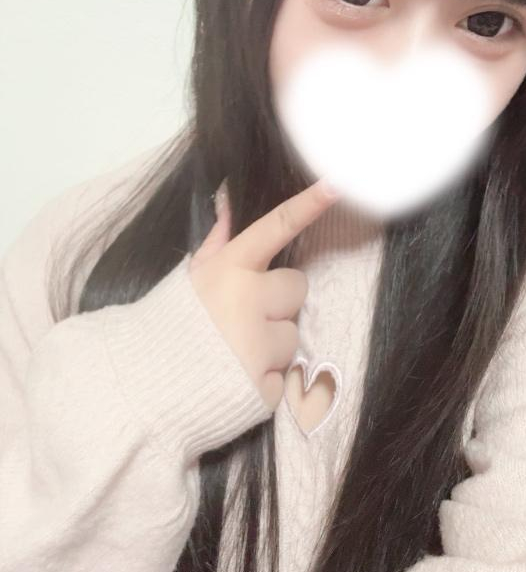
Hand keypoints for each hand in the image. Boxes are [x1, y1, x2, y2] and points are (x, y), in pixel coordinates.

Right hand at [189, 178, 338, 409]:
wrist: (144, 386)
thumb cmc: (171, 324)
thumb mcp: (191, 277)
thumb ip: (219, 241)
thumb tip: (229, 198)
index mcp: (229, 270)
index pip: (276, 229)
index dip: (308, 205)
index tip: (336, 184)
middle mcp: (248, 301)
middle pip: (297, 288)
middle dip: (277, 303)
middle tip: (243, 318)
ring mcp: (259, 345)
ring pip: (293, 334)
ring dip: (271, 344)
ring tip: (235, 352)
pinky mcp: (265, 385)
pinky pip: (283, 375)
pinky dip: (264, 378)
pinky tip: (236, 377)